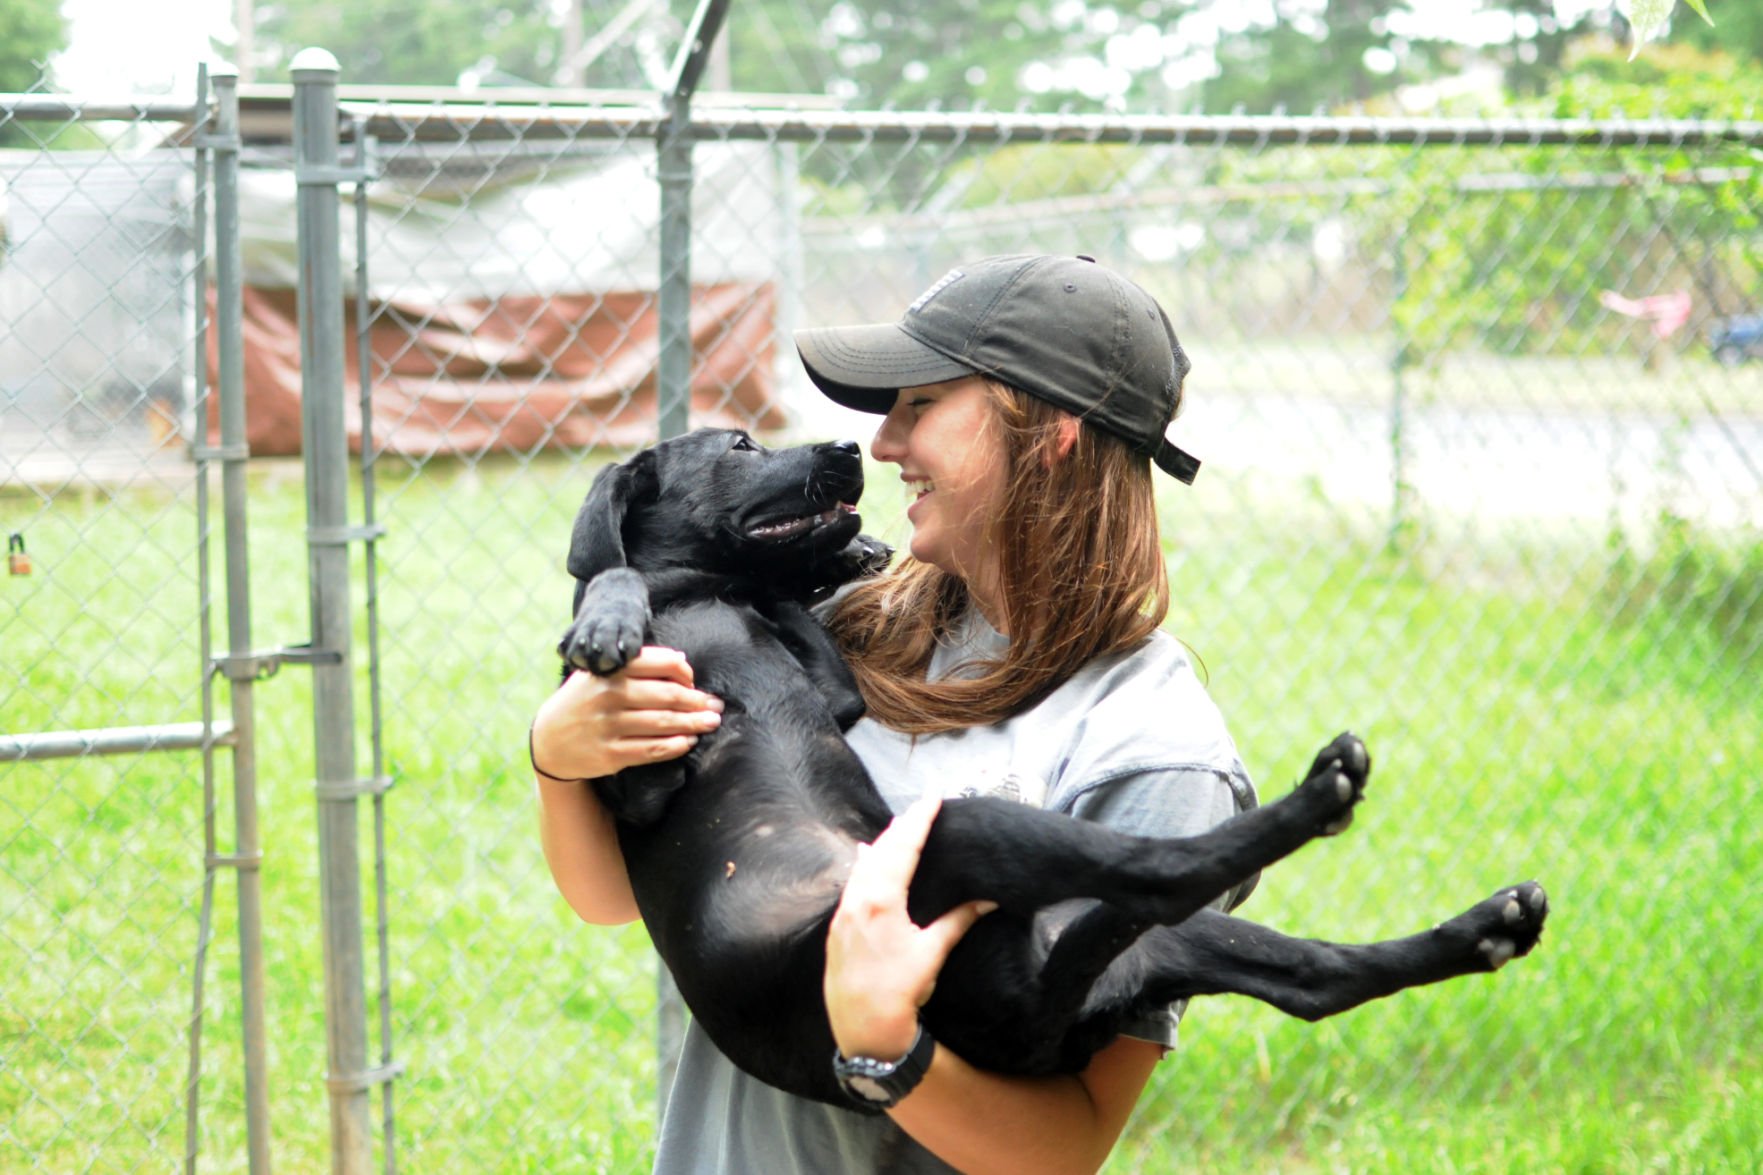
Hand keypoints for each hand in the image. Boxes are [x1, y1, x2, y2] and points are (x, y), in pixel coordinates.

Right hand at [531, 646, 721, 781]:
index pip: (661, 663)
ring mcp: (609, 726)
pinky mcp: (610, 754)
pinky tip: (688, 741)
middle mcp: (609, 695)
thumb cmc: (584, 701)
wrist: (548, 741)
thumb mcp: (599, 674)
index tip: (693, 681)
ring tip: (711, 722)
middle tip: (716, 706)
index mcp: (610, 670)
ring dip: (694, 723)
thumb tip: (682, 661)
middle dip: (698, 701)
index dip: (685, 672)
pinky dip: (676, 745)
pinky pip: (653, 749)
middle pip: (669, 696)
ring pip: (664, 724)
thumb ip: (636, 664)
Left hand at [825, 797, 995, 1059]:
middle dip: (901, 827)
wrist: (864, 1031)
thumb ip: (958, 920)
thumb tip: (987, 899)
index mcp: (880, 900)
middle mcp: (857, 900)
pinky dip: (863, 865)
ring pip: (862, 866)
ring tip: (896, 827)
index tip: (932, 798)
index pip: (902, 848)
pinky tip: (863, 857)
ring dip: (881, 844)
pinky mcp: (837, 929)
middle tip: (920, 808)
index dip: (919, 821)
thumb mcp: (932, 953)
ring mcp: (843, 914)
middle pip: (880, 850)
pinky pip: (851, 884)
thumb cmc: (900, 993)